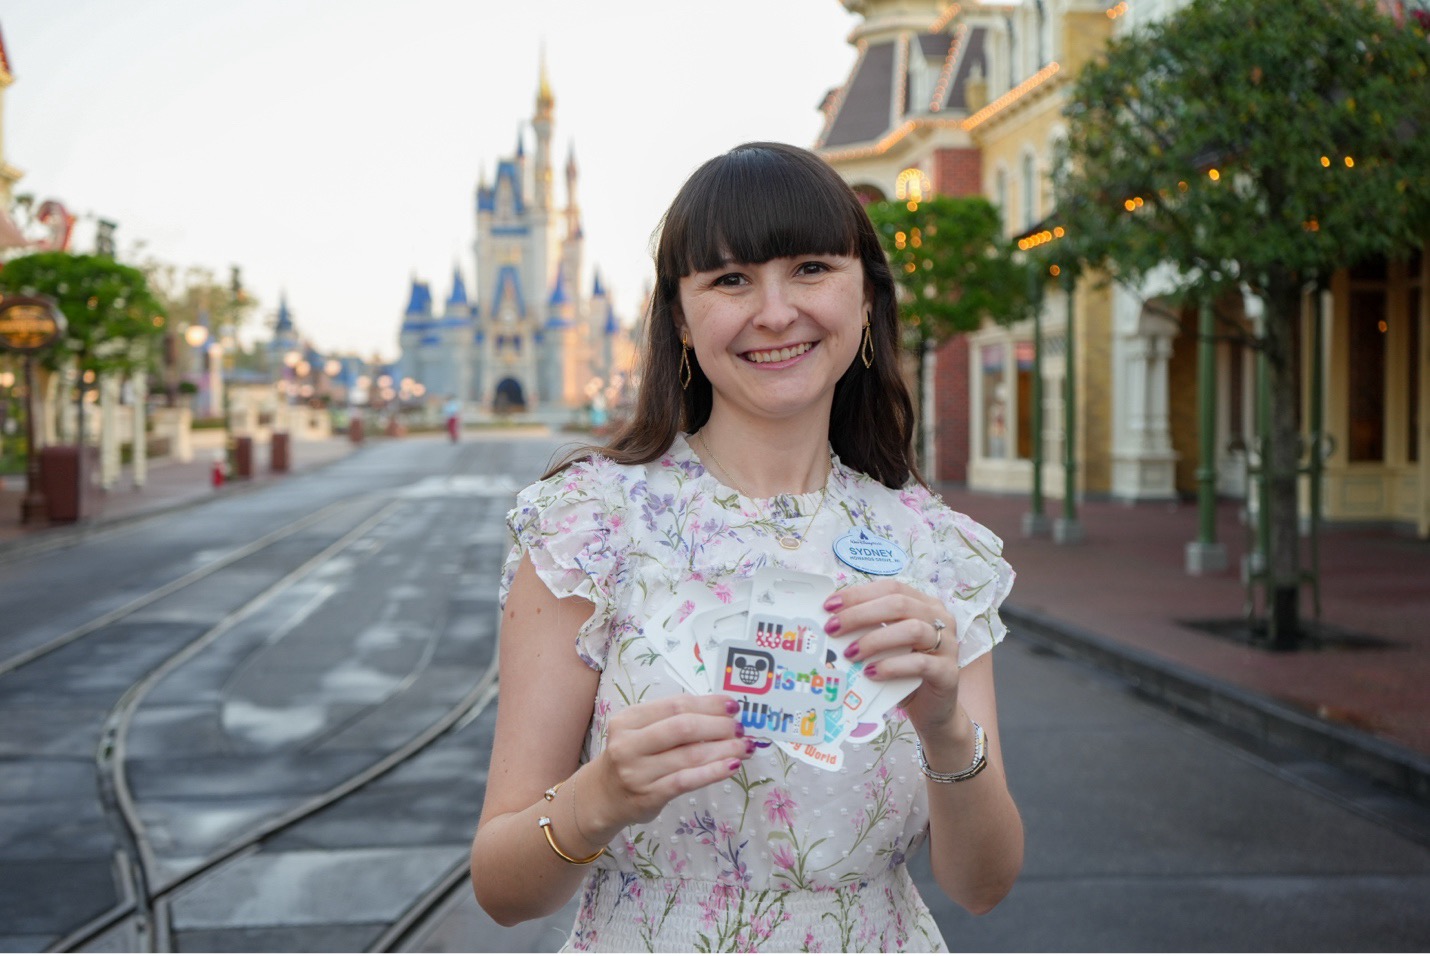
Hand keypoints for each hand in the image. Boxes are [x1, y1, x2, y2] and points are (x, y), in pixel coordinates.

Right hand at [584, 694, 753, 838]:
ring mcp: (637, 772)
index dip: (708, 703)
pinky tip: (732, 766)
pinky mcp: (648, 796)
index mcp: (628, 719)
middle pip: (683, 727)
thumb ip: (671, 721)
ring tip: (745, 747)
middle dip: (719, 726)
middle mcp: (629, 744)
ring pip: (689, 755)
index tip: (733, 705)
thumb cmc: (631, 759)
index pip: (675, 705)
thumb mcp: (640, 732)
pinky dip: (713, 771)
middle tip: (741, 728)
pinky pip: (687, 780)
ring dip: (724, 749)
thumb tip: (721, 713)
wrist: (602, 797)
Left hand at [823, 580, 960, 735]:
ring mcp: (948, 644)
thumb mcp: (886, 646)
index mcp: (924, 604)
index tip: (830, 606)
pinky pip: (920, 663)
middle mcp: (940, 619)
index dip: (859, 594)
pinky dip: (892, 666)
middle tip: (833, 628)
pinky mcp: (948, 672)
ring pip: (912, 630)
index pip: (891, 588)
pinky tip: (871, 672)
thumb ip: (870, 630)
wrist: (932, 708)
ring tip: (850, 653)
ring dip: (875, 640)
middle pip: (899, 604)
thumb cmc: (904, 672)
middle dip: (860, 614)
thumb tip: (832, 621)